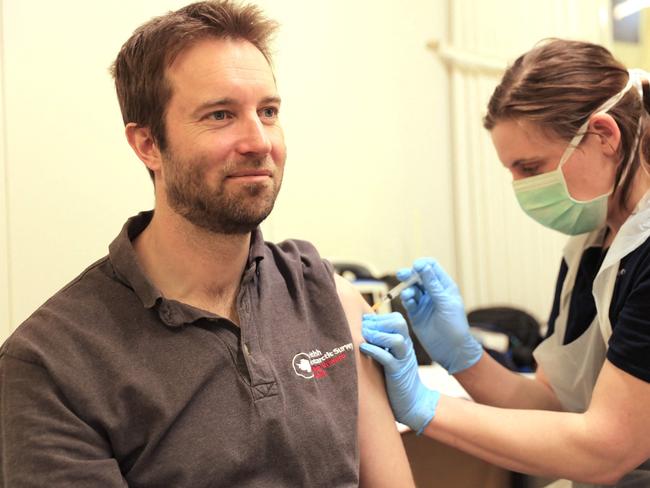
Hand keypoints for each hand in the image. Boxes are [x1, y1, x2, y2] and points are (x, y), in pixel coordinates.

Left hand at [360, 312, 439, 433]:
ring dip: (378, 335)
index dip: (379, 317)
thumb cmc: (396, 378)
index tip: (365, 321)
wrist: (413, 402)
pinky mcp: (398, 374)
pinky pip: (388, 359)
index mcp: (404, 342)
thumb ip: (382, 343)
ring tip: (364, 337)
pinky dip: (374, 351)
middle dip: (379, 322)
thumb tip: (361, 329)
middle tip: (364, 328)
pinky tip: (363, 348)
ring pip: (396, 339)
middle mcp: (406, 348)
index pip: (397, 319)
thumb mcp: (392, 356)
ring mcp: (403, 360)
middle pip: (398, 324)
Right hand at [398, 257, 482, 373]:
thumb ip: (433, 285)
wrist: (452, 349)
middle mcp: (433, 292)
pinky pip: (408, 301)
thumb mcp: (445, 303)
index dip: (422, 264)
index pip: (431, 267)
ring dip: (407, 288)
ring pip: (411, 288)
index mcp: (444, 286)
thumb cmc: (455, 325)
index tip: (416, 267)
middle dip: (409, 274)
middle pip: (417, 276)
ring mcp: (423, 302)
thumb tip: (423, 266)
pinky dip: (406, 299)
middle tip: (401, 274)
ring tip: (408, 295)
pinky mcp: (415, 313)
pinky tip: (408, 301)